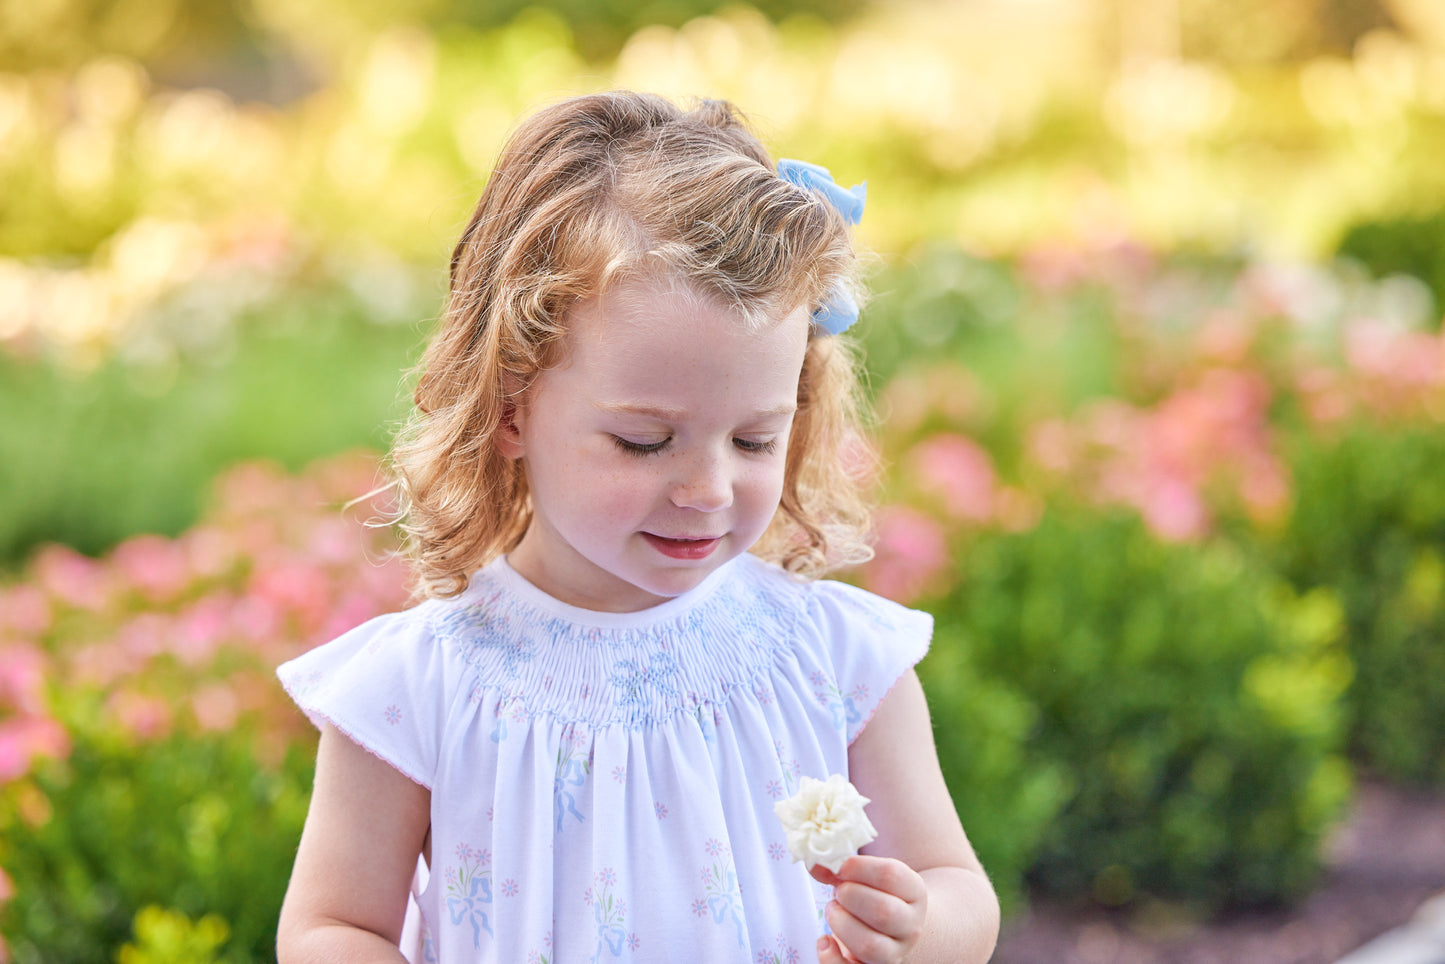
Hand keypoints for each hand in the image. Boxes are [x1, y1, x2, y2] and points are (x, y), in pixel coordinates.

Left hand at [810, 855, 926, 963]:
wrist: (891, 928)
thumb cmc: (874, 895)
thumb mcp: (866, 877)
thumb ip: (839, 869)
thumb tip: (816, 865)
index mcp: (913, 892)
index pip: (891, 875)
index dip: (859, 867)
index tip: (840, 866)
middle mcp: (910, 925)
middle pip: (883, 912)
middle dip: (851, 896)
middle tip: (838, 891)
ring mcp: (894, 952)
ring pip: (869, 946)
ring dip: (841, 924)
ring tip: (833, 911)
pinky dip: (831, 958)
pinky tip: (825, 940)